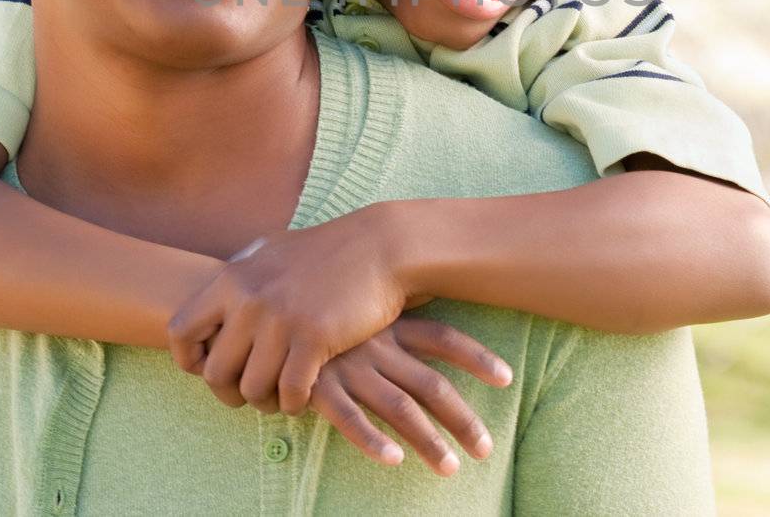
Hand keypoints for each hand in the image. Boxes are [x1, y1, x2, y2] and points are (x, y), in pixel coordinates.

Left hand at [168, 203, 417, 414]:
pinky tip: (303, 396)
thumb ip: (239, 278)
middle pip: (215, 372)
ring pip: (252, 389)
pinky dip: (294, 403)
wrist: (381, 248)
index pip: (181, 331)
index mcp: (233, 278)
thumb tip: (210, 308)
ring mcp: (281, 319)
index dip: (190, 360)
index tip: (209, 369)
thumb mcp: (272, 251)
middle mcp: (250, 299)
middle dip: (229, 393)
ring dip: (265, 402)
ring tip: (278, 397)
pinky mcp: (315, 338)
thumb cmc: (326, 252)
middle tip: (248, 395)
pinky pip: (290, 392)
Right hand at [309, 317, 511, 475]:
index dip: (477, 358)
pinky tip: (394, 461)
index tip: (507, 378)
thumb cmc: (317, 309)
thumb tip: (432, 299)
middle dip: (462, 418)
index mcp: (390, 324)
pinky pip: (349, 419)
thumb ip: (391, 311)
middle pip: (431, 385)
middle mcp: (376, 346)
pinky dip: (372, 440)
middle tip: (486, 449)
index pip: (444, 338)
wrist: (261, 307)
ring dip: (428, 440)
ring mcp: (349, 367)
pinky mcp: (317, 387)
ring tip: (451, 469)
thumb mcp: (359, 302)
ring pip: (399, 408)